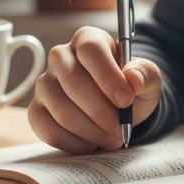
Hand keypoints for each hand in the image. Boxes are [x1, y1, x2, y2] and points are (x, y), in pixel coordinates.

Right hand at [28, 26, 161, 152]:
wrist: (115, 109)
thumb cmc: (128, 88)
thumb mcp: (147, 79)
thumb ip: (145, 74)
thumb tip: (133, 78)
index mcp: (88, 39)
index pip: (91, 50)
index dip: (108, 76)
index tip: (126, 100)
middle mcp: (60, 56)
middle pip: (73, 81)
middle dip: (101, 112)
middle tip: (121, 129)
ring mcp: (45, 83)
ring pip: (61, 109)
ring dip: (90, 130)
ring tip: (111, 139)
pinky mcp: (36, 110)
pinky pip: (48, 129)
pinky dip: (73, 143)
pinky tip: (91, 144)